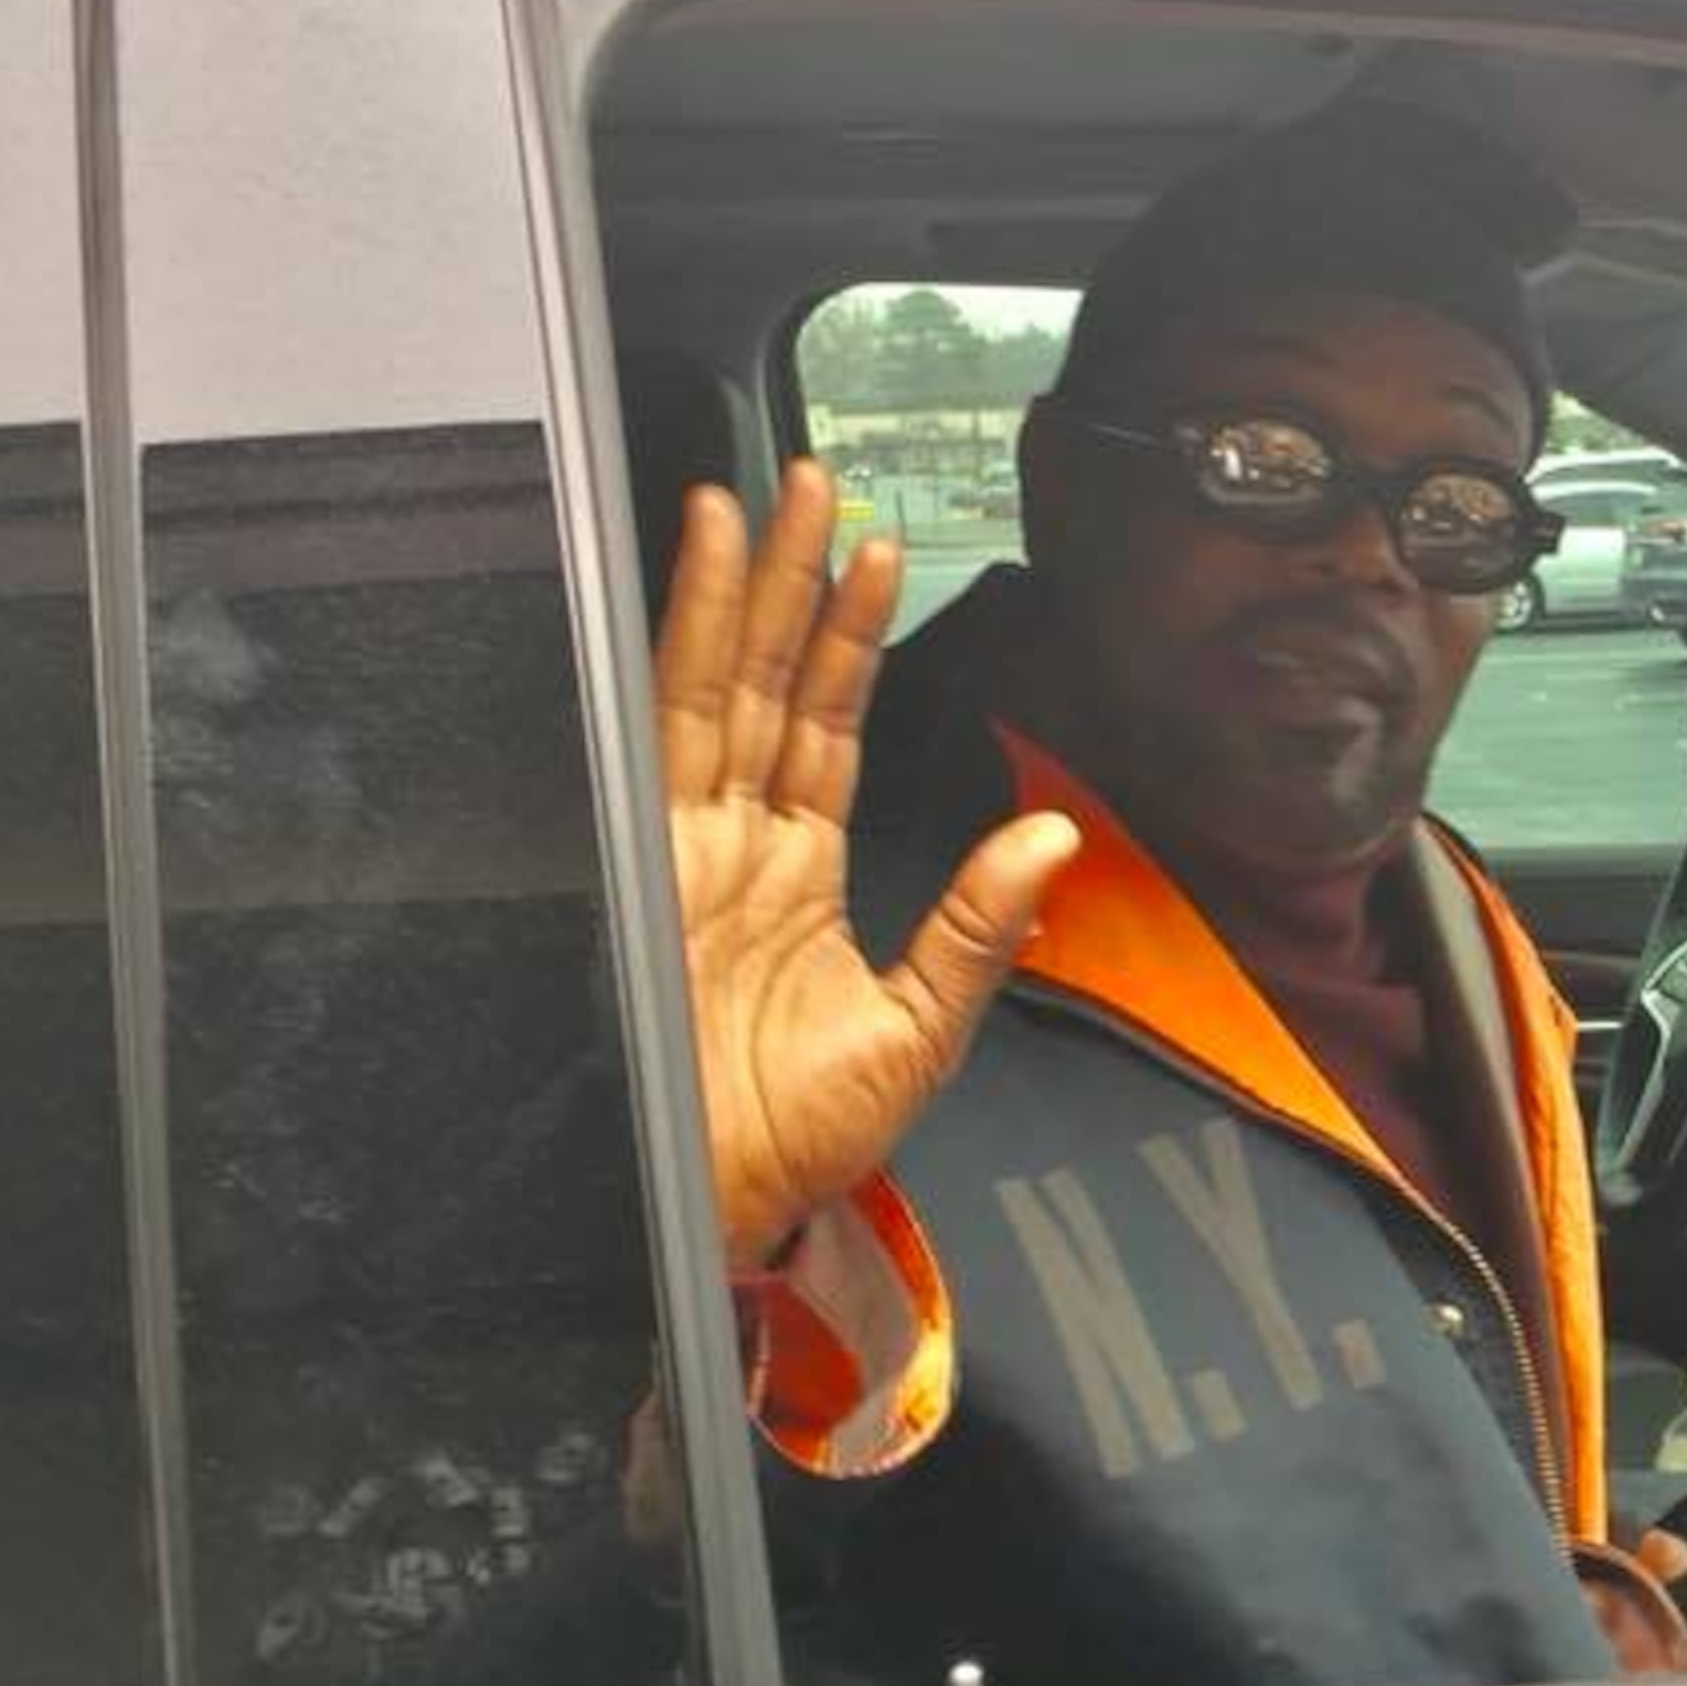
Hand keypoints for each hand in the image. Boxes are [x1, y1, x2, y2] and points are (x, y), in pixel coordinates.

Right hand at [657, 460, 1078, 1264]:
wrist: (705, 1205)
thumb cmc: (793, 1145)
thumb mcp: (917, 1033)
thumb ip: (977, 928)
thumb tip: (1049, 836)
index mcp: (797, 879)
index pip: (827, 729)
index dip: (848, 642)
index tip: (878, 555)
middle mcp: (733, 847)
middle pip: (762, 683)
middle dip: (787, 581)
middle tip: (813, 480)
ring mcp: (678, 845)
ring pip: (710, 686)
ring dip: (733, 589)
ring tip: (755, 497)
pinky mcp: (638, 855)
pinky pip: (662, 728)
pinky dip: (675, 645)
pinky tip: (693, 575)